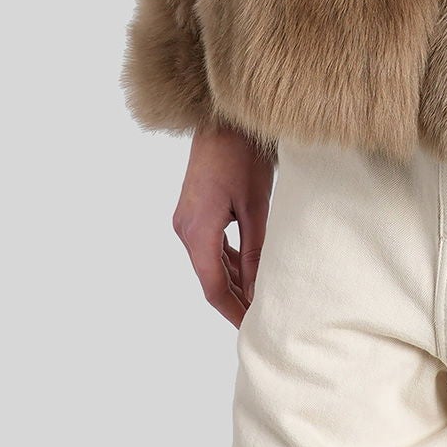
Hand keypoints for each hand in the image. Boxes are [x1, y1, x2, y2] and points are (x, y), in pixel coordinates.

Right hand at [172, 124, 274, 326]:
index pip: (214, 287)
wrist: (223, 118)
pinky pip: (209, 244)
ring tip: (259, 298)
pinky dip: (227, 259)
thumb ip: (255, 251)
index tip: (252, 328)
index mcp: (197, 231)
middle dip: (235, 299)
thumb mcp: (255, 207)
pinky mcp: (194, 209)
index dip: (234, 311)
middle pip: (210, 277)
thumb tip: (259, 290)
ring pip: (209, 262)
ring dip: (233, 280)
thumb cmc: (242, 156)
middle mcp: (185, 229)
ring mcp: (187, 218)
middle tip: (261, 318)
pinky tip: (248, 267)